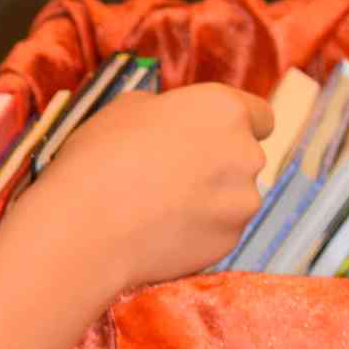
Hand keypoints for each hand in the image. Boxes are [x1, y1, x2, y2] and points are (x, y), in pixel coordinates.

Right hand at [34, 82, 274, 294]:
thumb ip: (166, 109)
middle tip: (171, 172)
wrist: (87, 227)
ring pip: (233, 196)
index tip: (212, 136)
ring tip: (159, 206)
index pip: (261, 116)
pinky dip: (198, 229)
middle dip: (217, 163)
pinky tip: (160, 230)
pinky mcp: (230, 241)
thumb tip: (171, 118)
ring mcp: (242, 202)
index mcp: (224, 109)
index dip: (236, 126)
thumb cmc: (101, 157)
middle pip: (244, 157)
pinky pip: (219, 230)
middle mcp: (246, 154)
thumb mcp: (127, 108)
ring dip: (209, 198)